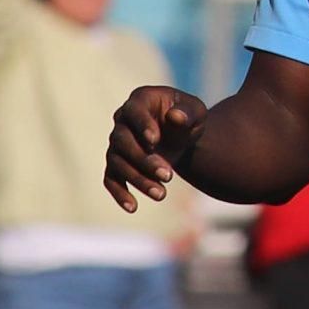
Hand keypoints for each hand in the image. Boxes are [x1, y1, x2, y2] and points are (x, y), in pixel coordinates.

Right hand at [104, 85, 206, 211]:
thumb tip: (175, 117)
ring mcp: (117, 143)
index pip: (135, 112)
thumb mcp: (196, 112)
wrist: (183, 136)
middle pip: (123, 141)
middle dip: (144, 160)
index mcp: (140, 100)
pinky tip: (133, 207)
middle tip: (168, 176)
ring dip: (138, 179)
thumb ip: (188, 112)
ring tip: (162, 194)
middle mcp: (122, 120)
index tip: (155, 141)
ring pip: (118, 163)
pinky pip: (111, 179)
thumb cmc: (188, 118)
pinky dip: (119, 193)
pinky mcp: (117, 164)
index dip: (142, 125)